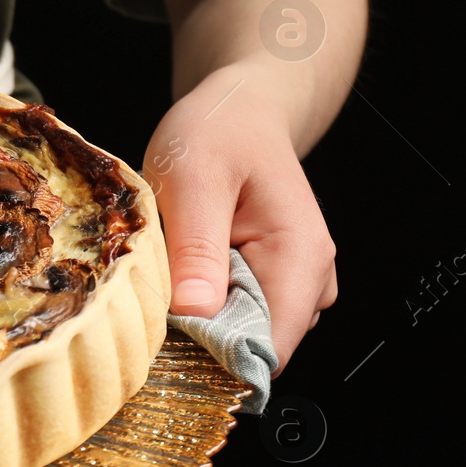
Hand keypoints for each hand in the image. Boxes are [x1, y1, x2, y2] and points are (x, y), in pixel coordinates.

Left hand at [143, 65, 337, 374]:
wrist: (238, 111)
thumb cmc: (218, 134)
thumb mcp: (193, 180)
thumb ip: (196, 248)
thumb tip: (195, 314)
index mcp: (299, 259)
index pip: (267, 350)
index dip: (213, 356)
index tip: (164, 338)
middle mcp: (309, 281)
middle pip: (251, 349)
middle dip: (198, 336)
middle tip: (157, 288)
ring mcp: (292, 286)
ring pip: (238, 337)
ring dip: (196, 318)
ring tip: (171, 265)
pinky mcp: (269, 286)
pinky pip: (232, 318)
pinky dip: (200, 304)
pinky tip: (183, 267)